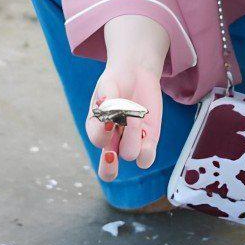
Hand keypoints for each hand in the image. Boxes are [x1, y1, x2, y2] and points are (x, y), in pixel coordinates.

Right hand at [86, 61, 162, 182]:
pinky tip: (146, 129)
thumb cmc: (117, 80)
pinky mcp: (148, 140)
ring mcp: (130, 143)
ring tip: (135, 113)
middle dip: (108, 167)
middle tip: (110, 154)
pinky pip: (147, 158)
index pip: (97, 140)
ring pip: (129, 154)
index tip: (109, 113)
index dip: (102, 131)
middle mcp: (112, 141)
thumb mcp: (108, 84)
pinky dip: (147, 149)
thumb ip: (107, 99)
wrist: (136, 72)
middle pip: (107, 171)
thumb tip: (108, 109)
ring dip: (132, 135)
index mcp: (96, 129)